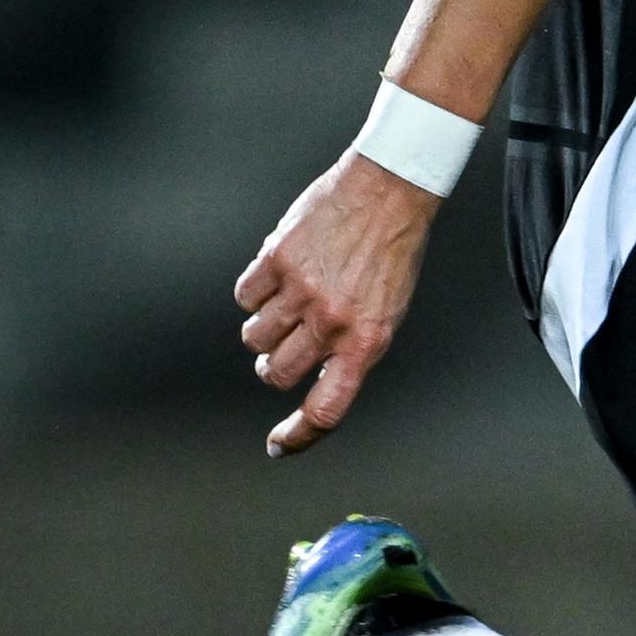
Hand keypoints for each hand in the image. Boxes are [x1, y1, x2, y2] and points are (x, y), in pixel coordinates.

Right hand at [234, 154, 436, 456]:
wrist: (390, 190)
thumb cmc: (391, 253)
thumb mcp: (387, 310)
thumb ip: (350, 346)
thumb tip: (313, 379)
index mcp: (367, 339)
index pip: (328, 406)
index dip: (300, 434)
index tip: (278, 445)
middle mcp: (332, 321)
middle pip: (275, 373)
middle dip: (274, 364)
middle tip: (289, 340)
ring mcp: (302, 291)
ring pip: (254, 337)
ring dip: (265, 325)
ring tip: (290, 297)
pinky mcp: (277, 260)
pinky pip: (245, 296)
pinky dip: (256, 289)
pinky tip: (281, 270)